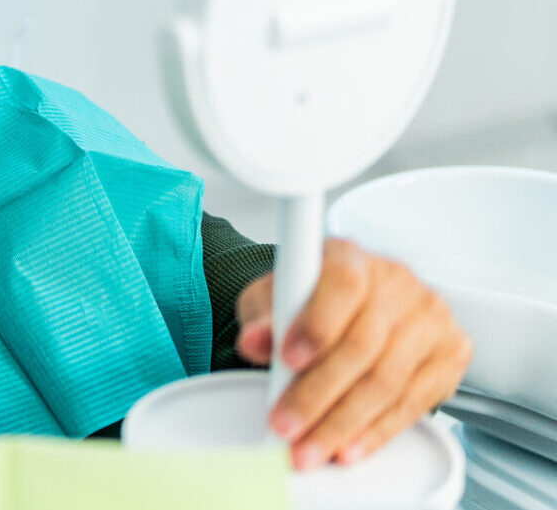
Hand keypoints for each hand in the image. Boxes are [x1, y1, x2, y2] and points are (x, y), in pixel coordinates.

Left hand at [235, 238, 471, 468]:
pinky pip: (413, 404)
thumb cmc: (306, 300)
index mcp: (351, 258)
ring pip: (387, 380)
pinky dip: (375, 432)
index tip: (288, 358)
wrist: (341, 308)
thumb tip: (254, 341)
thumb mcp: (271, 299)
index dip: (317, 324)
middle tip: (286, 424)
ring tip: (309, 447)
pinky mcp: (451, 355)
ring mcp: (431, 319)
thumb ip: (263, 318)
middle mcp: (398, 284)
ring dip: (343, 423)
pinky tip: (348, 447)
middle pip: (364, 344)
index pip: (343, 283)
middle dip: (318, 393)